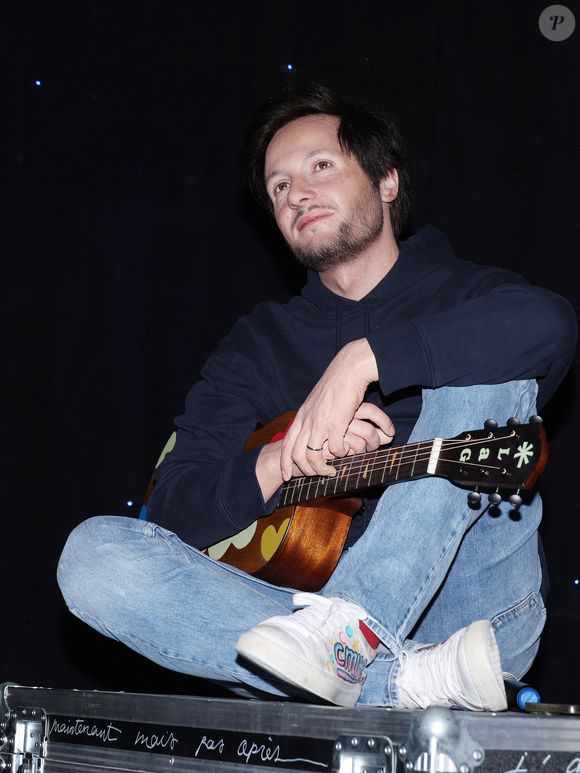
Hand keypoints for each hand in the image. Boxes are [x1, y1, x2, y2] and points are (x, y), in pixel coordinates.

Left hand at [280, 339, 392, 479]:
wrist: (348, 371)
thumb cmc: (336, 386)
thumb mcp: (316, 402)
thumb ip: (311, 416)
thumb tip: (310, 429)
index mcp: (301, 416)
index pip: (287, 445)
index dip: (284, 463)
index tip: (286, 476)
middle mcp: (307, 422)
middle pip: (297, 456)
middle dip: (305, 471)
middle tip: (316, 476)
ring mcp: (320, 424)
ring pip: (313, 457)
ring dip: (322, 468)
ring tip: (331, 471)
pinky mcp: (336, 424)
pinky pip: (334, 449)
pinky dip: (339, 455)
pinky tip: (345, 453)